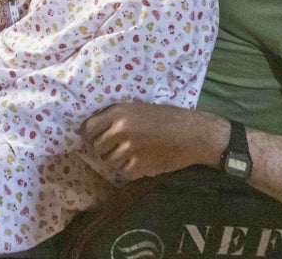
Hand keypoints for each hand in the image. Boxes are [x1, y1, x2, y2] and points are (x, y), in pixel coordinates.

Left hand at [82, 103, 226, 184]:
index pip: (88, 128)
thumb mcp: (137, 108)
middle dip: (103, 150)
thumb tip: (93, 128)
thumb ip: (116, 116)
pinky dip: (129, 171)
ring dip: (116, 161)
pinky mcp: (140, 165)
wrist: (193, 133)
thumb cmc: (167, 118)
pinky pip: (123, 173)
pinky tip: (139, 163)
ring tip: (130, 155)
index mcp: (118, 112)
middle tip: (115, 149)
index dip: (88, 136)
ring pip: (108, 162)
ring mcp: (130, 149)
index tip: (93, 139)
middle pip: (96, 147)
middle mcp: (120, 130)